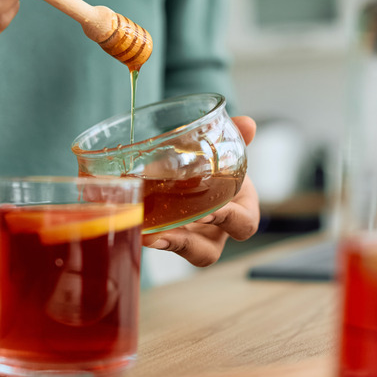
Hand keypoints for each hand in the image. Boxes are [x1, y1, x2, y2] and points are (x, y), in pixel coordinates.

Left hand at [141, 116, 259, 266]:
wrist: (197, 172)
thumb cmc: (218, 168)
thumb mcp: (227, 153)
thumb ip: (237, 138)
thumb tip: (247, 123)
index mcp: (240, 213)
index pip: (243, 226)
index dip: (228, 222)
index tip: (207, 213)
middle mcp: (215, 233)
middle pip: (207, 253)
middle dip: (186, 245)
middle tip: (164, 233)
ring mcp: (190, 239)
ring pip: (177, 251)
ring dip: (161, 242)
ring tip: (143, 233)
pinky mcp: (166, 236)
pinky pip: (157, 240)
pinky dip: (143, 229)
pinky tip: (129, 218)